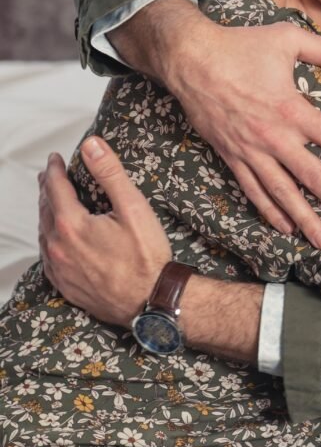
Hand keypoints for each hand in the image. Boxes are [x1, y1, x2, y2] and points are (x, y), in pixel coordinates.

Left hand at [38, 136, 170, 326]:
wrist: (149, 301)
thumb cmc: (146, 255)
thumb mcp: (133, 208)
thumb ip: (109, 174)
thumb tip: (91, 145)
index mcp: (72, 224)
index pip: (55, 188)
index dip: (55, 169)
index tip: (55, 158)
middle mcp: (59, 247)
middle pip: (45, 209)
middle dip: (48, 189)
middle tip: (51, 175)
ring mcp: (60, 269)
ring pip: (44, 233)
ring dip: (46, 213)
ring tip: (51, 201)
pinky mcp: (65, 285)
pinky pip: (48, 257)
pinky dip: (48, 239)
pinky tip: (55, 237)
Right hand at [154, 5, 320, 246]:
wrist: (189, 57)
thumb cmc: (240, 44)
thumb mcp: (288, 39)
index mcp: (291, 109)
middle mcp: (273, 136)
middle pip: (313, 177)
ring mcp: (250, 150)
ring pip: (282, 192)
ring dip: (304, 219)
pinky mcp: (230, 155)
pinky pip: (252, 189)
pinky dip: (269, 210)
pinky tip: (284, 227)